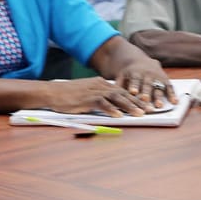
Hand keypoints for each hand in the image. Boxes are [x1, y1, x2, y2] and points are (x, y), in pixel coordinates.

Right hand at [45, 77, 160, 116]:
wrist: (52, 92)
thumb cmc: (67, 96)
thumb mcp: (86, 94)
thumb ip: (98, 98)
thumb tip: (111, 107)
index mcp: (100, 83)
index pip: (121, 90)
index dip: (134, 98)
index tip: (145, 105)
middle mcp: (99, 85)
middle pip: (122, 93)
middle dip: (137, 102)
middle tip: (149, 110)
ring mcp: (93, 91)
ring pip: (116, 98)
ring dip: (129, 106)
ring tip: (139, 114)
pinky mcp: (87, 98)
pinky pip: (102, 103)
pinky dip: (112, 110)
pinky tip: (119, 116)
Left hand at [114, 62, 175, 106]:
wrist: (140, 60)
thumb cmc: (129, 73)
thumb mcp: (122, 75)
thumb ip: (118, 85)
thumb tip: (109, 96)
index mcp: (136, 73)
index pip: (135, 80)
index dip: (134, 86)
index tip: (133, 92)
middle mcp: (147, 74)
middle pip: (147, 84)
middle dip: (146, 93)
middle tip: (145, 100)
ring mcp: (157, 77)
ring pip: (158, 87)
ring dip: (159, 96)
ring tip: (159, 106)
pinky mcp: (165, 79)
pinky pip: (169, 87)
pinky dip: (172, 94)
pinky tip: (174, 102)